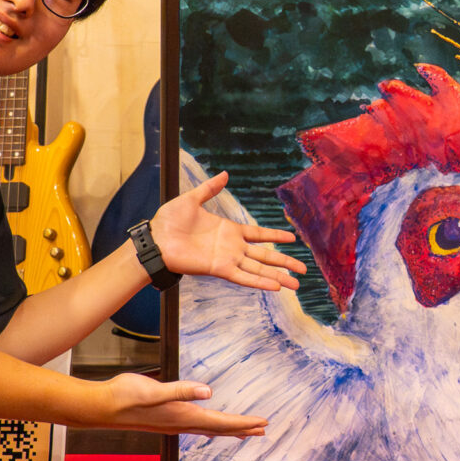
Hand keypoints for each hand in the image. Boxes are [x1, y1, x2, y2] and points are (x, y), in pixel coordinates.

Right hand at [92, 372, 267, 438]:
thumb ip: (181, 390)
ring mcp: (173, 423)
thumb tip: (208, 392)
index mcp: (183, 417)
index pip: (220, 423)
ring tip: (244, 431)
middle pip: (219, 429)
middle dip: (242, 429)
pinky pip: (196, 425)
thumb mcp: (155, 390)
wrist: (102, 406)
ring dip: (228, 429)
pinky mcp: (166, 418)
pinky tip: (209, 426)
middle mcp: (181, 423)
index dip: (243, 423)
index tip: (262, 423)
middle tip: (262, 429)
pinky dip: (210, 426)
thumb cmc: (125, 396)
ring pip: (208, 429)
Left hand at [148, 172, 306, 291]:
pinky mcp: (220, 269)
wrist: (155, 240)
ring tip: (296, 284)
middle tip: (304, 268)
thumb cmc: (168, 222)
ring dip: (278, 276)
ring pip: (259, 269)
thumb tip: (224, 174)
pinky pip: (244, 277)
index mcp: (229, 230)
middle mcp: (232, 247)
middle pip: (266, 255)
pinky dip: (260, 282)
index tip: (293, 239)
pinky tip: (276, 286)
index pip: (259, 234)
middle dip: (285, 262)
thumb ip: (210, 189)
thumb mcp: (191, 199)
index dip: (275, 236)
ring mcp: (228, 259)